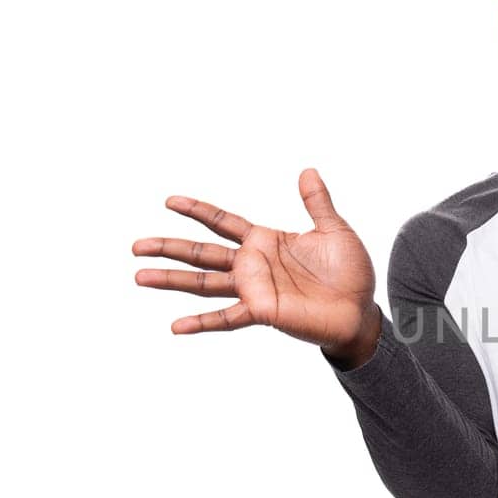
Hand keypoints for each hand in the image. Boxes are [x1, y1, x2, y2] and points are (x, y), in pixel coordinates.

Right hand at [131, 169, 379, 362]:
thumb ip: (317, 203)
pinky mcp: (263, 312)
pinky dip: (201, 322)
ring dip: (171, 280)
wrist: (361, 310)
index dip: (197, 211)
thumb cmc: (349, 273)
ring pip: (203, 283)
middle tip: (136, 246)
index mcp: (264, 241)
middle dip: (169, 247)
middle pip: (201, 253)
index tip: (169, 201)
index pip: (222, 222)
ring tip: (139, 275)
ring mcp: (254, 290)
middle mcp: (252, 265)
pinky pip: (226, 318)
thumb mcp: (335, 230)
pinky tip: (176, 326)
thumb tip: (308, 171)